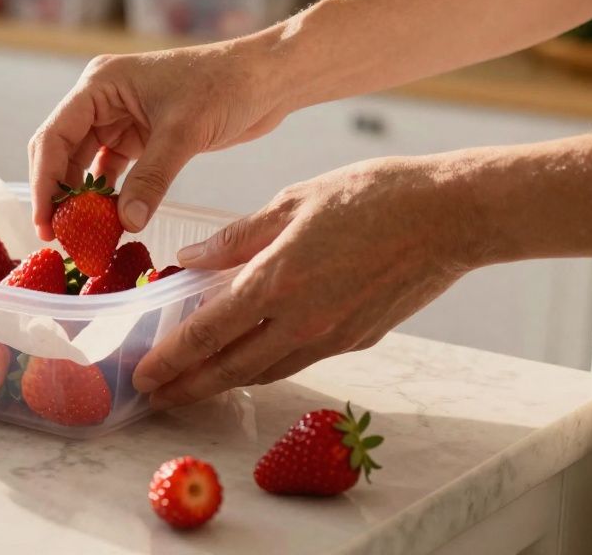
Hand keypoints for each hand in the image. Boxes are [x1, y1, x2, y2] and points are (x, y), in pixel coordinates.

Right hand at [27, 41, 290, 239]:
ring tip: (83, 237)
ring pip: (87, 165)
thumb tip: (127, 223)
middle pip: (63, 152)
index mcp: (100, 84)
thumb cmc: (225, 86)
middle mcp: (102, 99)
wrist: (267, 79)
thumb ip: (151, 179)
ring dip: (85, 199)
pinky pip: (115, 172)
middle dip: (60, 194)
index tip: (45, 223)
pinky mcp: (142, 136)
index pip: (55, 137)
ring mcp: (121, 118)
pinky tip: (112, 223)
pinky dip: (112, 197)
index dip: (45, 183)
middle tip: (58, 238)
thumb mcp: (183, 133)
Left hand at [132, 156, 483, 407]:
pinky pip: (296, 360)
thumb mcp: (292, 201)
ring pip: (263, 371)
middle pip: (230, 368)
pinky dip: (263, 367)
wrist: (450, 216)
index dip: (170, 358)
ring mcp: (331, 336)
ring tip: (191, 386)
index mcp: (277, 280)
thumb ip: (236, 238)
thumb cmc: (371, 195)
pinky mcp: (357, 339)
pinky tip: (247, 362)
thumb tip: (188, 260)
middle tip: (153, 397)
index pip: (207, 332)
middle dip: (187, 386)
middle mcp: (301, 320)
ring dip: (223, 382)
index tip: (142, 375)